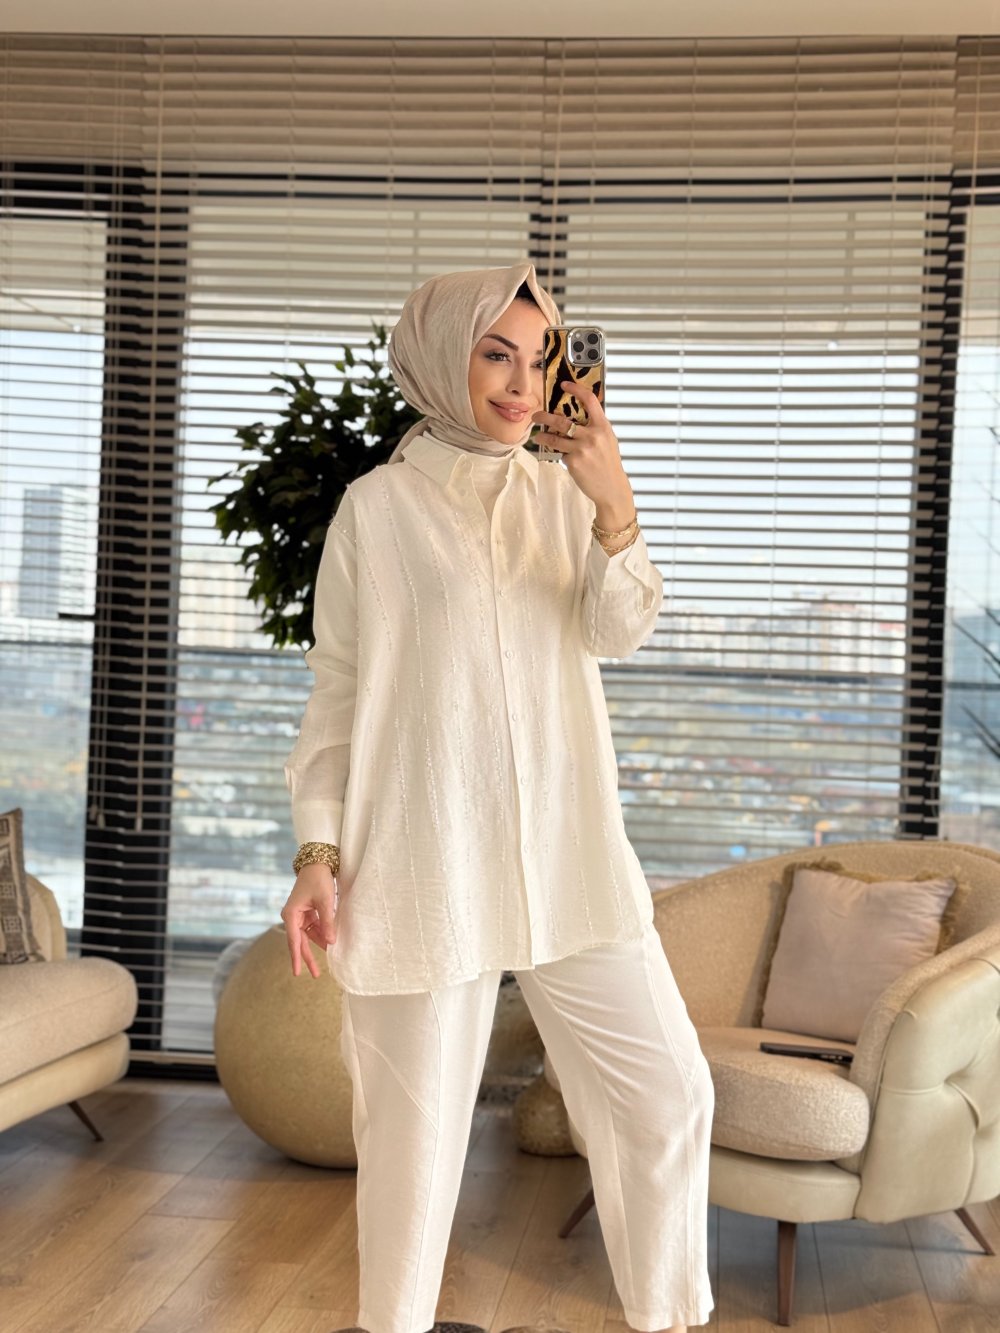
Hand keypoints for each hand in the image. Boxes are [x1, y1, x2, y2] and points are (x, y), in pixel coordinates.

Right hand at [280, 863, 337, 978]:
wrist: (317, 863)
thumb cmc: (319, 880)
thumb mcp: (326, 901)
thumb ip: (327, 922)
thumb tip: (331, 942)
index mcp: (291, 914)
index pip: (294, 941)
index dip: (297, 957)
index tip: (297, 973)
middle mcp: (292, 917)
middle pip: (299, 942)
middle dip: (307, 957)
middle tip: (315, 975)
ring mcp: (298, 915)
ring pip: (307, 936)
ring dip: (317, 945)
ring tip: (328, 958)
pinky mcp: (306, 913)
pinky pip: (312, 928)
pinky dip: (321, 935)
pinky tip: (329, 943)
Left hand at [531, 380, 634, 519]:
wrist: (611, 487)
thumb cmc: (609, 462)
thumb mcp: (608, 439)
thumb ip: (594, 427)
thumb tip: (576, 415)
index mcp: (603, 426)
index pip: (589, 400)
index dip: (575, 389)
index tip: (564, 385)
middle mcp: (592, 435)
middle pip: (562, 420)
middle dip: (544, 416)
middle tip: (536, 416)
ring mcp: (582, 449)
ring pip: (554, 438)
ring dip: (542, 436)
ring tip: (538, 436)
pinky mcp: (573, 462)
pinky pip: (560, 453)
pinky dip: (558, 454)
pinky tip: (560, 456)